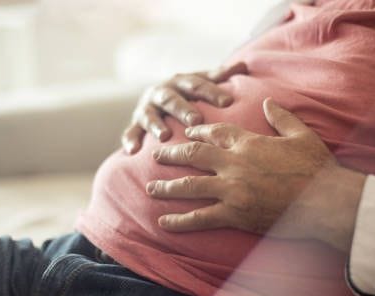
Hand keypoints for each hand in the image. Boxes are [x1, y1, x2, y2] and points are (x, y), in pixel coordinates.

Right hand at [121, 61, 247, 153]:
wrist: (157, 99)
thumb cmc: (188, 94)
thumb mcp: (202, 82)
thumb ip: (220, 76)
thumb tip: (243, 65)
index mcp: (180, 81)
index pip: (197, 85)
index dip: (211, 93)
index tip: (227, 102)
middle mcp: (161, 92)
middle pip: (173, 99)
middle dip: (183, 109)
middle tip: (196, 120)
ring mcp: (146, 108)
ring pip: (150, 115)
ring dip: (155, 125)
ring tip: (164, 136)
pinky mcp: (135, 124)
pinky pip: (130, 132)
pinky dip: (130, 141)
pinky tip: (132, 151)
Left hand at [146, 98, 364, 250]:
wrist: (324, 201)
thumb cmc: (317, 168)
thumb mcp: (302, 135)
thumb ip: (282, 117)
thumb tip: (269, 102)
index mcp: (249, 143)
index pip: (215, 133)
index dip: (198, 132)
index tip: (187, 133)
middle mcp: (234, 164)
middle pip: (193, 156)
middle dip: (171, 154)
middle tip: (155, 154)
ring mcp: (231, 190)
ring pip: (189, 186)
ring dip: (167, 187)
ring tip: (150, 187)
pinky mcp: (234, 214)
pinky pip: (200, 218)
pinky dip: (180, 221)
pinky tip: (163, 223)